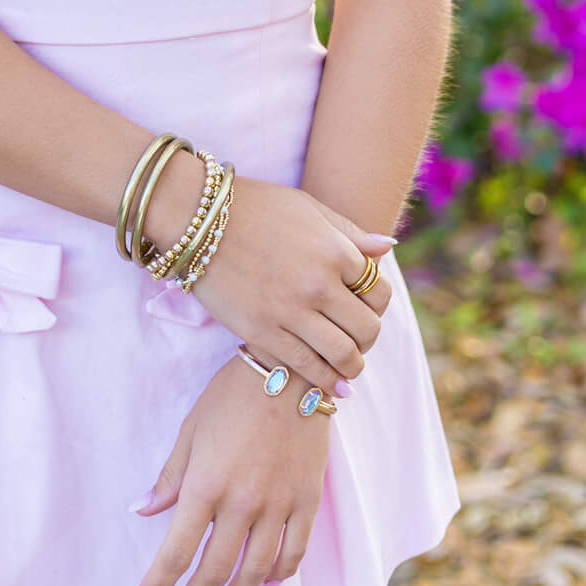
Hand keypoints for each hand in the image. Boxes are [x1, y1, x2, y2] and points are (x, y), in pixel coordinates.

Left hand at [132, 350, 330, 585]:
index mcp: (206, 484)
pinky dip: (280, 575)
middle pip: (216, 569)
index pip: (177, 550)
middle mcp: (242, 502)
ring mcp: (278, 505)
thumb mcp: (192, 429)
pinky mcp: (307, 501)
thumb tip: (144, 510)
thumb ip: (171, 477)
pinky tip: (268, 583)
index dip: (159, 582)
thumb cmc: (232, 394)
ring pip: (256, 570)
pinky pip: (294, 552)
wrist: (289, 369)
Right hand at [145, 159, 395, 398]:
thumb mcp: (308, 208)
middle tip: (357, 340)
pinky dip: (322, 380)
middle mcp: (318, 285)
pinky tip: (325, 379)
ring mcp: (290, 312)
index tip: (365, 307)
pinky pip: (305, 368)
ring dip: (350, 366)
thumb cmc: (256, 206)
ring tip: (346, 366)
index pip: (379, 292)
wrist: (198, 218)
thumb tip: (388, 248)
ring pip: (342, 356)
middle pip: (367, 330)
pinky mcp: (262, 333)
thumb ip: (349, 233)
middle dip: (367, 339)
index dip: (377, 303)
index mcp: (335, 251)